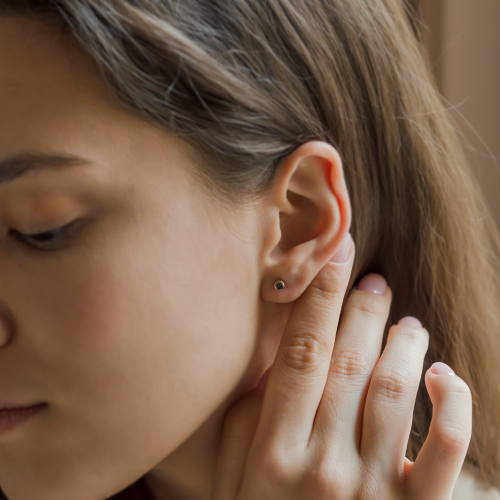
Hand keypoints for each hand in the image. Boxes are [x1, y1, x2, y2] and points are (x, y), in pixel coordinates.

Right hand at [213, 233, 471, 499]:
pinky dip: (455, 407)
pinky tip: (444, 374)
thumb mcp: (232, 480)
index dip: (318, 295)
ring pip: (397, 392)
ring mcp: (373, 491)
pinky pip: (447, 452)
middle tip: (371, 280)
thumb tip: (268, 367)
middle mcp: (323, 465)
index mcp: (273, 452)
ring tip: (404, 320)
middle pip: (349, 362)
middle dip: (362, 308)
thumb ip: (243, 422)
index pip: (301, 351)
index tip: (333, 251)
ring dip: (403, 343)